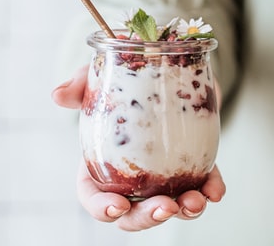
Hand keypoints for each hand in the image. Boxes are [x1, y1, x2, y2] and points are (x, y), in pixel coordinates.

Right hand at [52, 66, 225, 230]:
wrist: (160, 56)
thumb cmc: (123, 71)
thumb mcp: (99, 74)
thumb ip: (79, 84)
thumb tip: (57, 96)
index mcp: (101, 158)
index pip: (93, 194)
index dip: (101, 208)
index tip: (119, 206)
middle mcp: (131, 171)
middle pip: (132, 212)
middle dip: (148, 218)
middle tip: (166, 206)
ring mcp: (161, 170)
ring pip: (169, 205)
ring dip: (184, 211)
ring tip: (196, 201)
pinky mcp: (190, 159)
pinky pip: (201, 184)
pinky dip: (209, 191)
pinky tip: (215, 190)